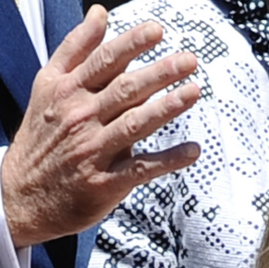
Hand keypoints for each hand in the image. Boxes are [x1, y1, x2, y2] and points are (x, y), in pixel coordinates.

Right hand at [1, 4, 200, 248]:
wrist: (20, 195)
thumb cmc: (43, 136)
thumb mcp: (48, 87)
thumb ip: (76, 50)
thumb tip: (99, 13)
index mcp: (67, 92)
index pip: (103, 62)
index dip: (131, 45)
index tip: (157, 31)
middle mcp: (79, 118)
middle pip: (124, 90)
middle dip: (158, 73)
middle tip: (188, 60)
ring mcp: (92, 150)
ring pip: (134, 125)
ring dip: (166, 109)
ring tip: (193, 92)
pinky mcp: (105, 182)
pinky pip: (142, 168)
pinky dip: (168, 160)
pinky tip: (193, 150)